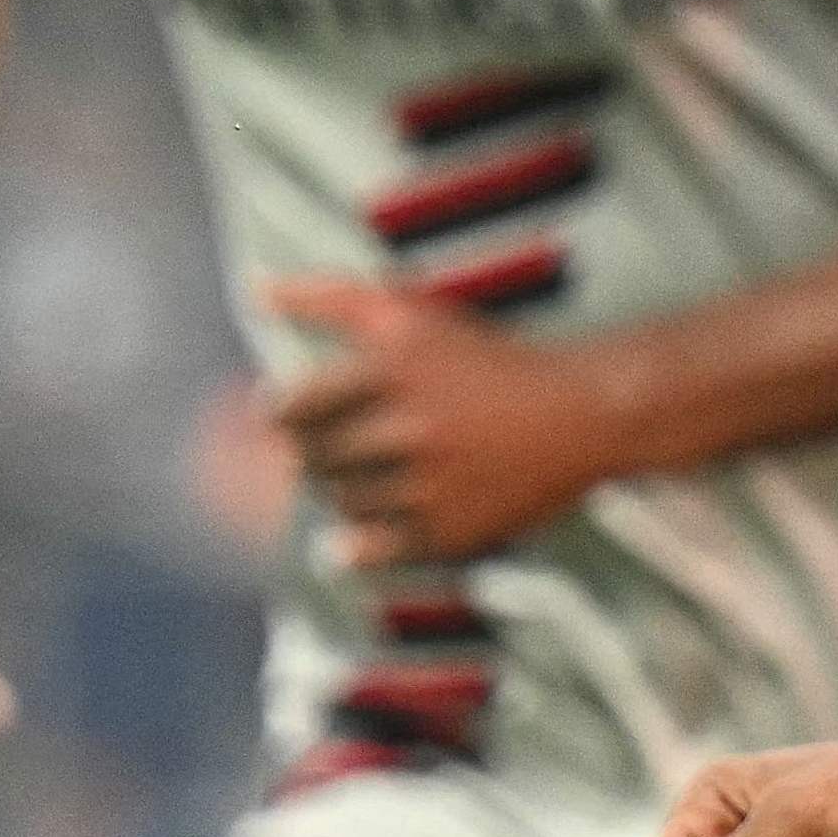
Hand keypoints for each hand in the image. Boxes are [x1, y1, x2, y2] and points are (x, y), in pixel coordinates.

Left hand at [263, 278, 602, 567]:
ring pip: (341, 502)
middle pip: (314, 458)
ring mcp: (428, 485)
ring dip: (344, 488)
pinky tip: (371, 518)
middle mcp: (407, 427)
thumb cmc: (490, 357)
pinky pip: (374, 548)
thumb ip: (331, 297)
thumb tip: (257, 288)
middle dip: (318, 450)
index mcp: (393, 367)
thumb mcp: (413, 312)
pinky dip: (360, 541)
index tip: (285, 416)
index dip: (282, 416)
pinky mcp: (448, 531)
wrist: (580, 413)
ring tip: (379, 468)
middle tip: (347, 438)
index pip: (292, 409)